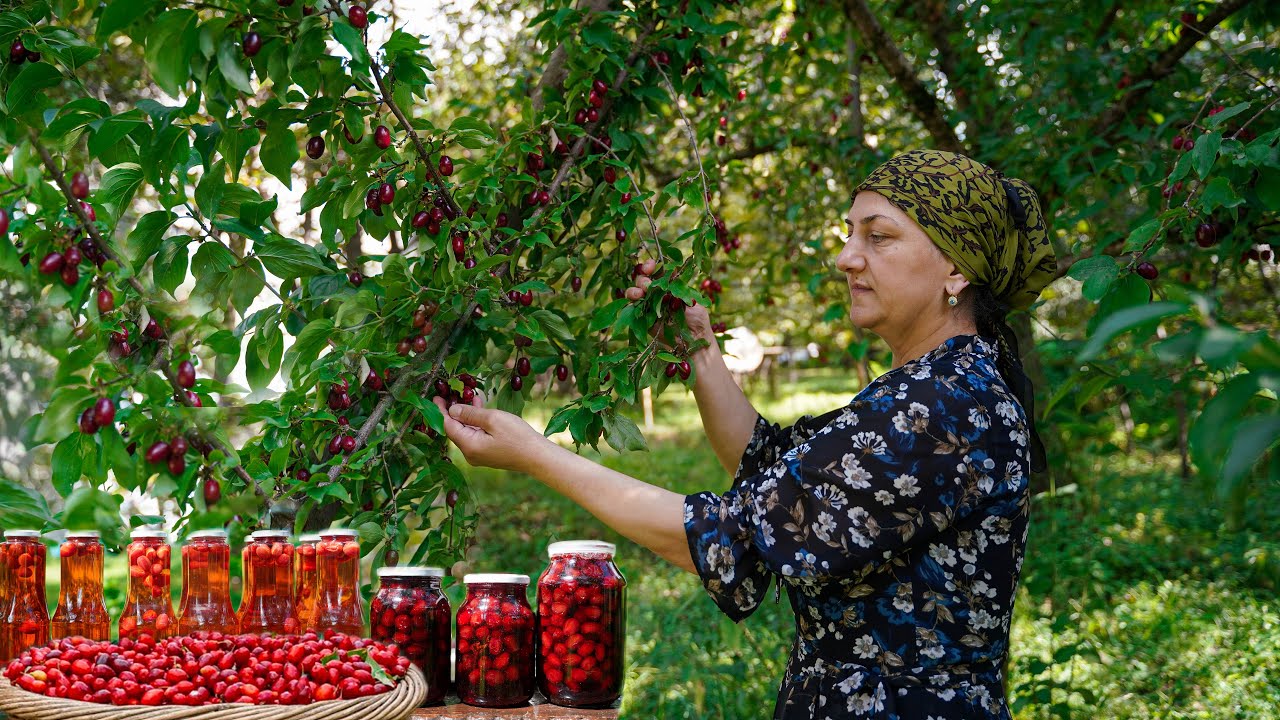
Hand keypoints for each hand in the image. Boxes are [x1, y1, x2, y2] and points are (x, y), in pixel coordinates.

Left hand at [432, 394, 553, 474]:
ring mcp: (479, 455)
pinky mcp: (487, 454)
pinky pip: (475, 435)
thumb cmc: (518, 436)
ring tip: (464, 396)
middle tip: (449, 394)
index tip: (436, 396)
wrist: (537, 457)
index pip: (448, 426)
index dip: (441, 410)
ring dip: (465, 415)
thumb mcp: (493, 419)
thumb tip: (452, 410)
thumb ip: (470, 414)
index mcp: (469, 445)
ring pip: (466, 431)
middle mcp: (470, 453)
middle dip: (452, 411)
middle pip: (455, 429)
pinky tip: (478, 408)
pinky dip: (474, 422)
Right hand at [624, 259, 714, 344]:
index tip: (651, 265)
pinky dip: (631, 303)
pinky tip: (635, 301)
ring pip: (635, 292)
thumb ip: (682, 290)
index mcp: (670, 286)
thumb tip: (670, 277)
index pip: (657, 271)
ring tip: (639, 293)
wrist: (693, 342)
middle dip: (642, 278)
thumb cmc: (698, 321)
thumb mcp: (694, 302)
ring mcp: (649, 306)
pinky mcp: (643, 319)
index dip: (651, 266)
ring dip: (634, 290)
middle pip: (643, 280)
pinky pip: (632, 309)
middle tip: (647, 284)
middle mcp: (658, 294)